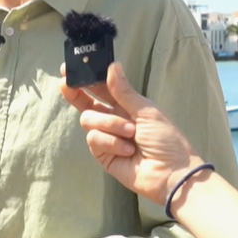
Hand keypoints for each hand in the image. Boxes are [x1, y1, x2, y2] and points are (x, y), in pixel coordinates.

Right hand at [60, 62, 202, 204]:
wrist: (171, 172)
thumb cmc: (166, 139)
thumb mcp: (146, 111)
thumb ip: (124, 91)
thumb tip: (112, 65)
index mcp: (126, 105)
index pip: (101, 88)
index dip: (87, 78)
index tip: (70, 68)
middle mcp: (113, 119)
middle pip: (86, 104)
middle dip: (76, 94)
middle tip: (66, 85)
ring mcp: (107, 138)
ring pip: (89, 120)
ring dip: (110, 124)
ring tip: (131, 133)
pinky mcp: (103, 155)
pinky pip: (94, 139)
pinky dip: (111, 142)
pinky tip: (128, 150)